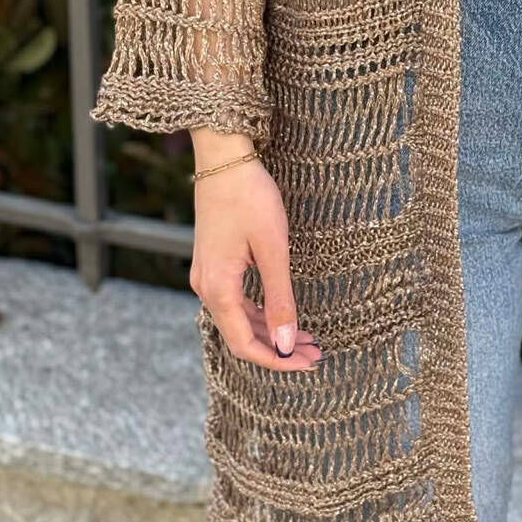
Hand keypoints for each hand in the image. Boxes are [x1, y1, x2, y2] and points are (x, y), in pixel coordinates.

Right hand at [188, 141, 321, 370]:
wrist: (223, 159)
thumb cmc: (250, 198)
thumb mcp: (273, 251)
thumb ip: (280, 300)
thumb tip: (288, 343)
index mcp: (217, 288)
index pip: (244, 344)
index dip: (278, 360)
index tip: (309, 362)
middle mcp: (205, 287)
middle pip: (240, 336)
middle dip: (279, 349)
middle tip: (316, 353)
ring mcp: (206, 276)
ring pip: (238, 320)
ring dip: (270, 333)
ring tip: (307, 338)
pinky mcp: (213, 265)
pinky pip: (234, 302)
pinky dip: (259, 315)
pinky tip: (281, 317)